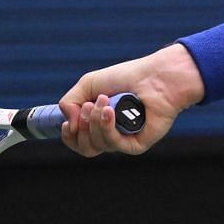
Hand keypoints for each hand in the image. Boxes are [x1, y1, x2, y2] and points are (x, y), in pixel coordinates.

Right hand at [58, 42, 202, 157]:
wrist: (155, 76)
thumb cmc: (127, 77)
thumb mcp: (89, 84)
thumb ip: (69, 103)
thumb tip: (69, 125)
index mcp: (99, 124)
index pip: (78, 142)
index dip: (69, 136)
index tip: (68, 123)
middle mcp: (112, 135)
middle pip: (85, 147)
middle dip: (82, 126)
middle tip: (90, 104)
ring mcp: (124, 141)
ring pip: (96, 146)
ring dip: (94, 122)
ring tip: (105, 102)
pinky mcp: (136, 144)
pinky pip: (114, 145)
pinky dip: (107, 127)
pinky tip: (110, 111)